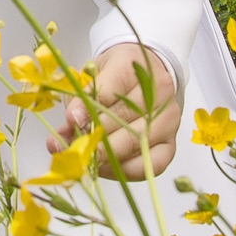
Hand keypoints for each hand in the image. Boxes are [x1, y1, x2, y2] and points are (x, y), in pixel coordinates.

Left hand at [47, 44, 180, 180]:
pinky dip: (124, 169)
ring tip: (85, 159)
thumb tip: (63, 132)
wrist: (147, 73)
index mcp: (132, 66)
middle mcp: (158, 91)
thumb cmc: (115, 75)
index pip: (110, 89)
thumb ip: (78, 101)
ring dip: (107, 156)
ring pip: (136, 143)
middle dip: (94, 138)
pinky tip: (105, 166)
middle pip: (124, 119)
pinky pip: (150, 164)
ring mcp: (168, 118)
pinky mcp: (172, 142)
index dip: (88, 107)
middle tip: (72, 149)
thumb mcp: (92, 75)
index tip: (71, 121)